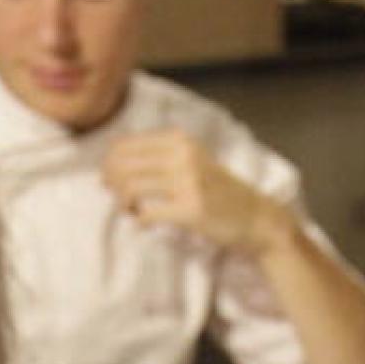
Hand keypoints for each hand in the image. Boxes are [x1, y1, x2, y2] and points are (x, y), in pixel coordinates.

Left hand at [101, 129, 290, 255]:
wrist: (256, 217)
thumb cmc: (218, 192)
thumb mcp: (192, 160)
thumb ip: (159, 155)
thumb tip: (110, 163)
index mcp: (180, 140)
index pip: (125, 145)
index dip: (108, 164)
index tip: (109, 180)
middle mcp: (183, 156)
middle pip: (123, 165)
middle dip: (111, 183)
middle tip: (117, 198)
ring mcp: (188, 182)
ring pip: (131, 188)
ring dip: (123, 203)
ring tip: (130, 210)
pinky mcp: (191, 210)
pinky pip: (148, 214)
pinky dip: (139, 220)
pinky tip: (143, 223)